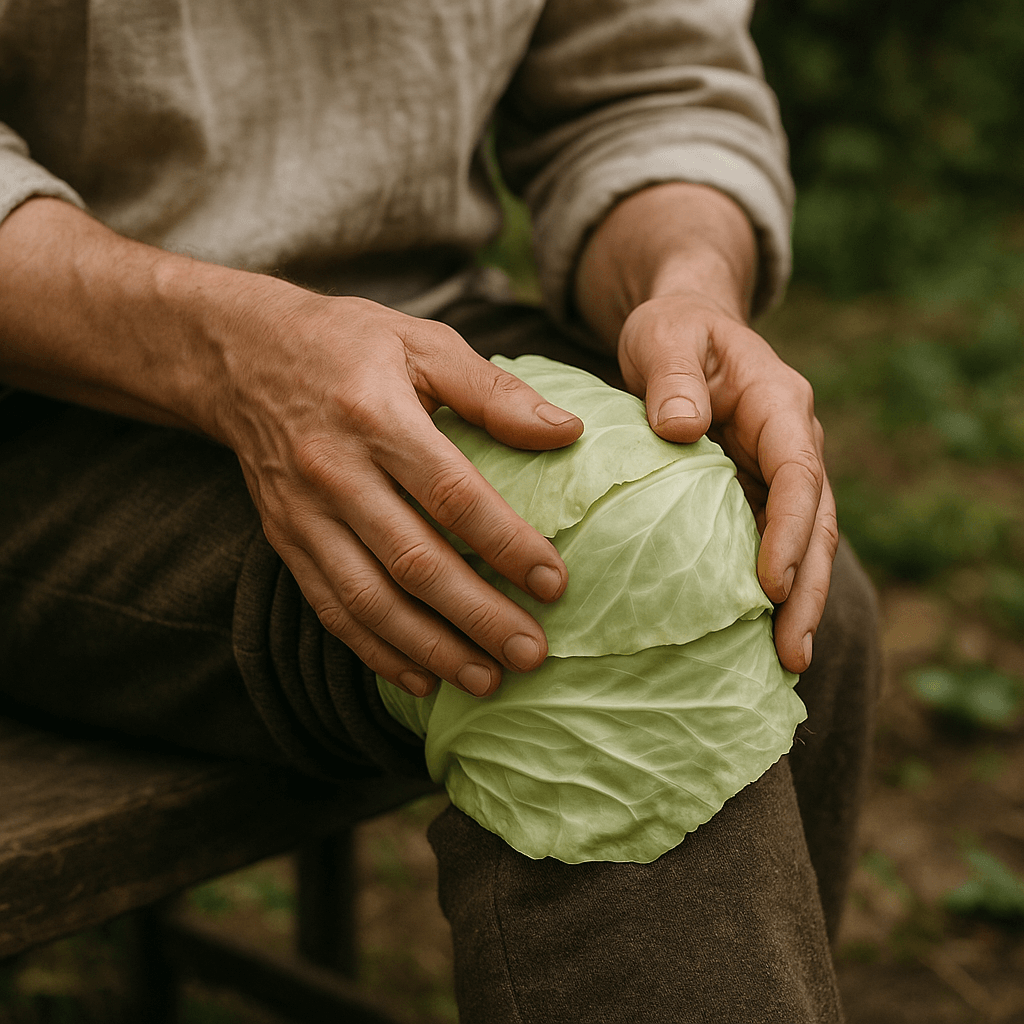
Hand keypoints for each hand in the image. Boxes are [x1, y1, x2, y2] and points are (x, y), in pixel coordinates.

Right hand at [211, 285, 583, 697]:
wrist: (240, 355)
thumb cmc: (347, 344)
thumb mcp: (422, 343)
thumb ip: (493, 390)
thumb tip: (566, 430)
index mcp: (376, 415)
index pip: (452, 494)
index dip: (506, 544)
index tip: (554, 583)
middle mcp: (334, 472)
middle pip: (413, 561)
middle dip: (476, 616)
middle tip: (531, 653)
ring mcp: (303, 513)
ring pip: (370, 599)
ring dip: (430, 647)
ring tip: (486, 679)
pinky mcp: (284, 539)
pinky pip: (330, 607)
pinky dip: (376, 650)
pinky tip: (422, 677)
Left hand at [616, 292, 836, 673]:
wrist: (685, 328)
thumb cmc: (672, 329)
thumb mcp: (663, 336)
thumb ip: (672, 378)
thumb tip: (681, 430)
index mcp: (778, 403)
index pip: (797, 473)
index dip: (788, 531)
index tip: (772, 585)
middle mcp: (792, 442)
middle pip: (814, 522)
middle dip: (807, 589)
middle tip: (793, 654)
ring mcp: (779, 470)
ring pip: (804, 542)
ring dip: (800, 601)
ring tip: (788, 661)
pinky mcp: (757, 491)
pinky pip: (772, 543)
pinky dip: (773, 589)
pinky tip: (758, 634)